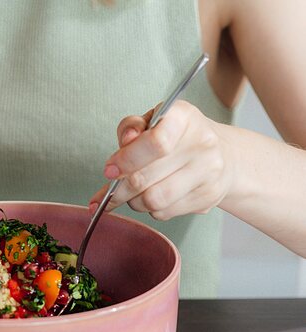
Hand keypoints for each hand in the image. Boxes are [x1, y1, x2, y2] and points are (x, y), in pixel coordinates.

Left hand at [88, 101, 234, 220]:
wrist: (223, 155)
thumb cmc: (177, 137)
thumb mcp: (152, 121)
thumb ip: (132, 127)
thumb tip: (126, 140)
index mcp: (184, 118)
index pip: (155, 142)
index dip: (126, 159)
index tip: (109, 170)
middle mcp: (202, 143)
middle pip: (145, 177)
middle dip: (119, 189)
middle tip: (110, 191)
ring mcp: (208, 172)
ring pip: (153, 200)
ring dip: (133, 201)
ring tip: (132, 194)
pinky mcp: (208, 197)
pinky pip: (164, 213)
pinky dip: (150, 209)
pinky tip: (153, 197)